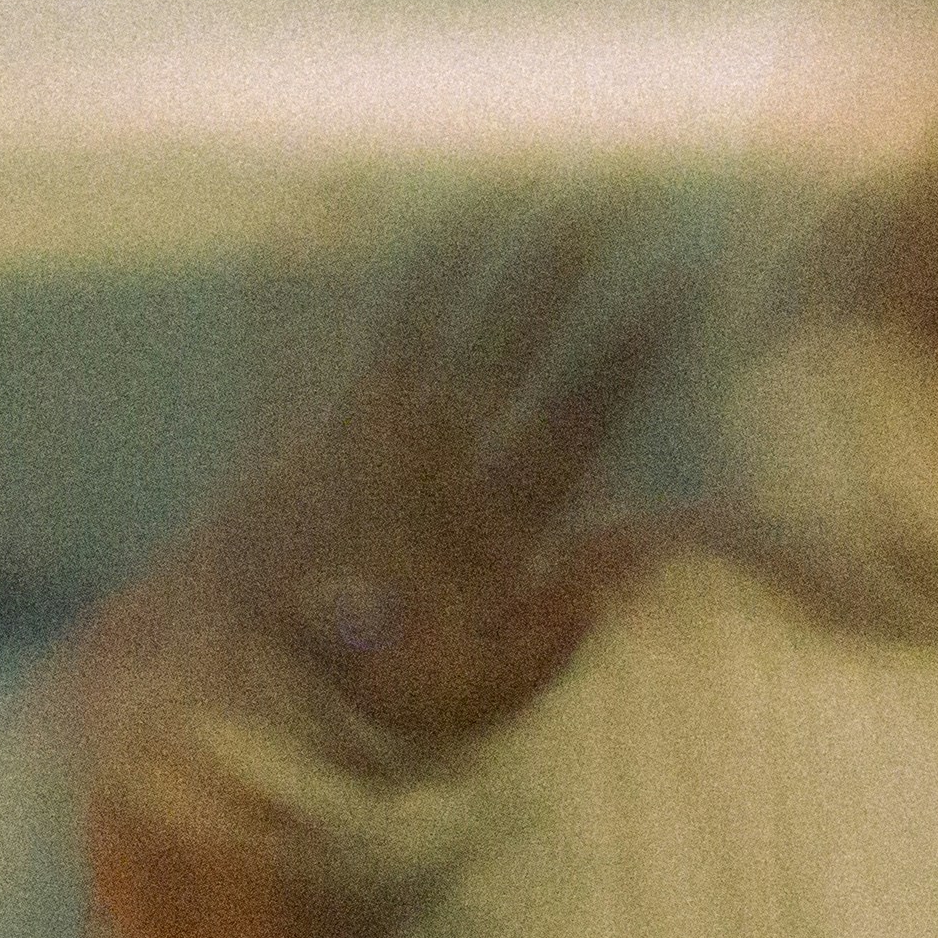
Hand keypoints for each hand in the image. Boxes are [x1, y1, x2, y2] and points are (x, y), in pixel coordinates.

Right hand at [209, 202, 688, 753]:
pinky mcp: (291, 463)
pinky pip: (294, 359)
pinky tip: (306, 214)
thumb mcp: (465, 713)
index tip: (679, 285)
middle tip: (610, 193)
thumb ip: (536, 652)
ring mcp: (371, 464)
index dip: (624, 355)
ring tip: (494, 187)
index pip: (576, 423)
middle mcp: (446, 484)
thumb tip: (607, 574)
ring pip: (422, 342)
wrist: (258, 749)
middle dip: (556, 281)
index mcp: (500, 536)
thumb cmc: (368, 741)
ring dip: (457, 268)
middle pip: (514, 360)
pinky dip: (300, 292)